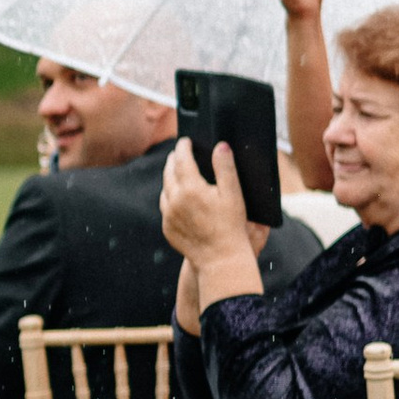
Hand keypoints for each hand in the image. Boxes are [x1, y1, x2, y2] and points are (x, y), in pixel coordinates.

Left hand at [161, 136, 264, 263]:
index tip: (185, 140)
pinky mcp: (167, 228)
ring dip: (170, 178)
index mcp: (190, 188)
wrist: (220, 259)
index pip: (182, 159)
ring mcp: (168, 215)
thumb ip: (225, 167)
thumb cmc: (231, 226)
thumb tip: (221, 146)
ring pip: (165, 189)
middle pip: (169, 172)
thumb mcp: (233, 194)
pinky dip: (170, 197)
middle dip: (174, 159)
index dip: (183, 147)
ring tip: (177, 171)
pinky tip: (177, 196)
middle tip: (180, 152)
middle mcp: (174, 200)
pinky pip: (165, 207)